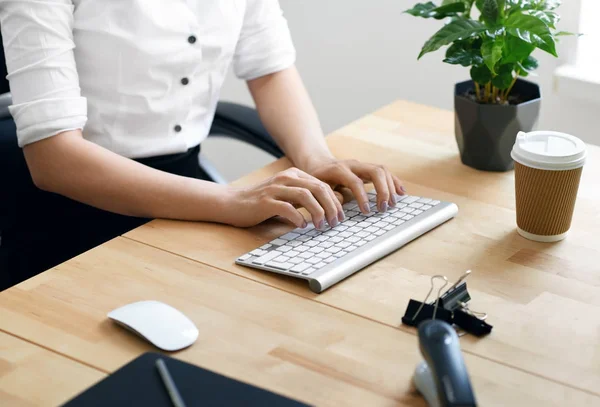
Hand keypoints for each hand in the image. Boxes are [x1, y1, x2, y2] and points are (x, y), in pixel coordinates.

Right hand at [225, 168, 343, 228]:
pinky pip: (287, 207)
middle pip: (318, 188)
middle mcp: (286, 178)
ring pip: (305, 196)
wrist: (232, 203)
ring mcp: (275, 188)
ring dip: (318, 212)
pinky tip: (302, 226)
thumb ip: (306, 199)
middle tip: (335, 223)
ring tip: (321, 225)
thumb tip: (332, 207)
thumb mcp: (287, 196)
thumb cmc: (262, 203)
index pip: (322, 185)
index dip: (335, 201)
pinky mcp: (265, 201)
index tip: (341, 217)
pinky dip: (298, 218)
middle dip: (331, 206)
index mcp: (293, 174)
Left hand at [303, 158, 405, 213]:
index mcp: (339, 169)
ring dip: (390, 187)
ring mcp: (362, 165)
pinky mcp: (368, 168)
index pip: (356, 182)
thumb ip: (328, 195)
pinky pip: (385, 172)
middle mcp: (353, 164)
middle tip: (384, 208)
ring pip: (382, 170)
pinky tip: (401, 192)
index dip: (363, 197)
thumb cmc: (316, 178)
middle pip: (375, 171)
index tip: (367, 212)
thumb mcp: (317, 187)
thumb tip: (341, 204)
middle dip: (382, 190)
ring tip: (393, 204)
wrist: (318, 163)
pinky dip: (394, 182)